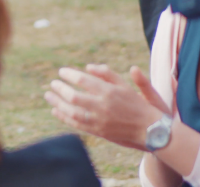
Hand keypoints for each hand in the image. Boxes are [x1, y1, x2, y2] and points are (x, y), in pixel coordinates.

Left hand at [45, 64, 163, 150]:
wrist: (150, 129)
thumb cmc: (137, 103)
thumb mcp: (125, 85)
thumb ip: (107, 74)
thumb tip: (88, 66)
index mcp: (109, 92)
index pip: (83, 80)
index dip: (69, 74)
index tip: (62, 72)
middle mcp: (103, 106)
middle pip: (74, 97)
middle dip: (60, 89)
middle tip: (53, 83)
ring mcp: (100, 120)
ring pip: (72, 112)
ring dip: (57, 103)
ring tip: (48, 95)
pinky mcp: (99, 132)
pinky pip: (76, 124)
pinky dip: (63, 117)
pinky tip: (55, 110)